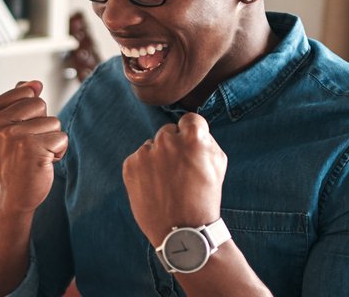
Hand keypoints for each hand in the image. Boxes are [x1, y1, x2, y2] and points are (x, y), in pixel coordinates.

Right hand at [0, 80, 68, 215]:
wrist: (12, 195)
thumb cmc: (12, 158)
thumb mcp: (6, 126)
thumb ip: (18, 100)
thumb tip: (35, 83)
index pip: (26, 91)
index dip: (30, 112)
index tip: (16, 132)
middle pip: (40, 103)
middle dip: (41, 123)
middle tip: (27, 145)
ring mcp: (13, 136)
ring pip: (53, 121)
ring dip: (50, 139)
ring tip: (35, 154)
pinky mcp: (33, 149)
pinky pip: (62, 137)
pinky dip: (58, 152)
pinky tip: (43, 163)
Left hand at [122, 113, 227, 242]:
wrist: (181, 230)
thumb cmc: (204, 198)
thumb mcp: (218, 165)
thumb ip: (206, 141)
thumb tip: (193, 129)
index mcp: (193, 138)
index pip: (190, 119)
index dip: (192, 133)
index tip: (191, 146)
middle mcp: (167, 141)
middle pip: (168, 131)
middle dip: (173, 145)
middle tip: (179, 169)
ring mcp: (146, 153)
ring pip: (151, 146)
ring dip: (157, 158)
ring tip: (166, 182)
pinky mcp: (130, 165)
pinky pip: (138, 159)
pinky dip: (144, 170)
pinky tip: (154, 187)